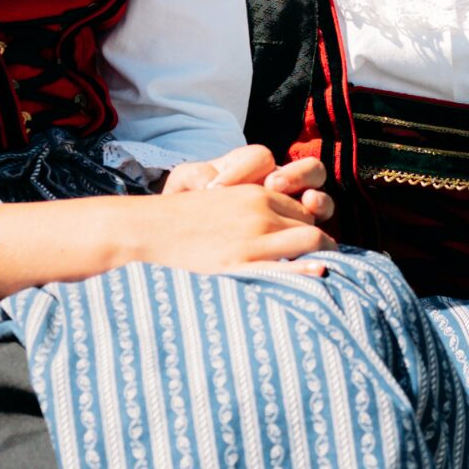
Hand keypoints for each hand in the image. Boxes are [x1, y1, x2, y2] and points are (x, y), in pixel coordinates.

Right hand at [127, 181, 331, 276]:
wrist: (148, 230)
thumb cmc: (180, 214)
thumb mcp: (218, 193)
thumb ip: (247, 198)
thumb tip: (273, 201)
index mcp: (256, 194)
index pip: (303, 209)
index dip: (307, 226)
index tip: (309, 245)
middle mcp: (260, 212)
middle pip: (311, 225)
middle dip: (318, 243)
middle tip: (320, 262)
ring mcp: (252, 238)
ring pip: (311, 240)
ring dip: (320, 255)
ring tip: (320, 273)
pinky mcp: (240, 264)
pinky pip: (286, 268)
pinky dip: (307, 271)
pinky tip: (319, 276)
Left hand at [165, 146, 335, 223]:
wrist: (186, 235)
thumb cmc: (190, 205)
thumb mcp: (185, 186)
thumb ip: (193, 176)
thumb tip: (209, 184)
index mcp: (252, 167)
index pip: (259, 157)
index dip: (243, 170)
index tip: (216, 189)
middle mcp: (282, 185)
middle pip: (308, 169)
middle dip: (296, 175)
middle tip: (274, 186)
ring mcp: (295, 210)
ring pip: (321, 196)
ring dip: (318, 199)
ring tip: (308, 203)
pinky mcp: (300, 236)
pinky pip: (320, 232)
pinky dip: (319, 232)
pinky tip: (308, 239)